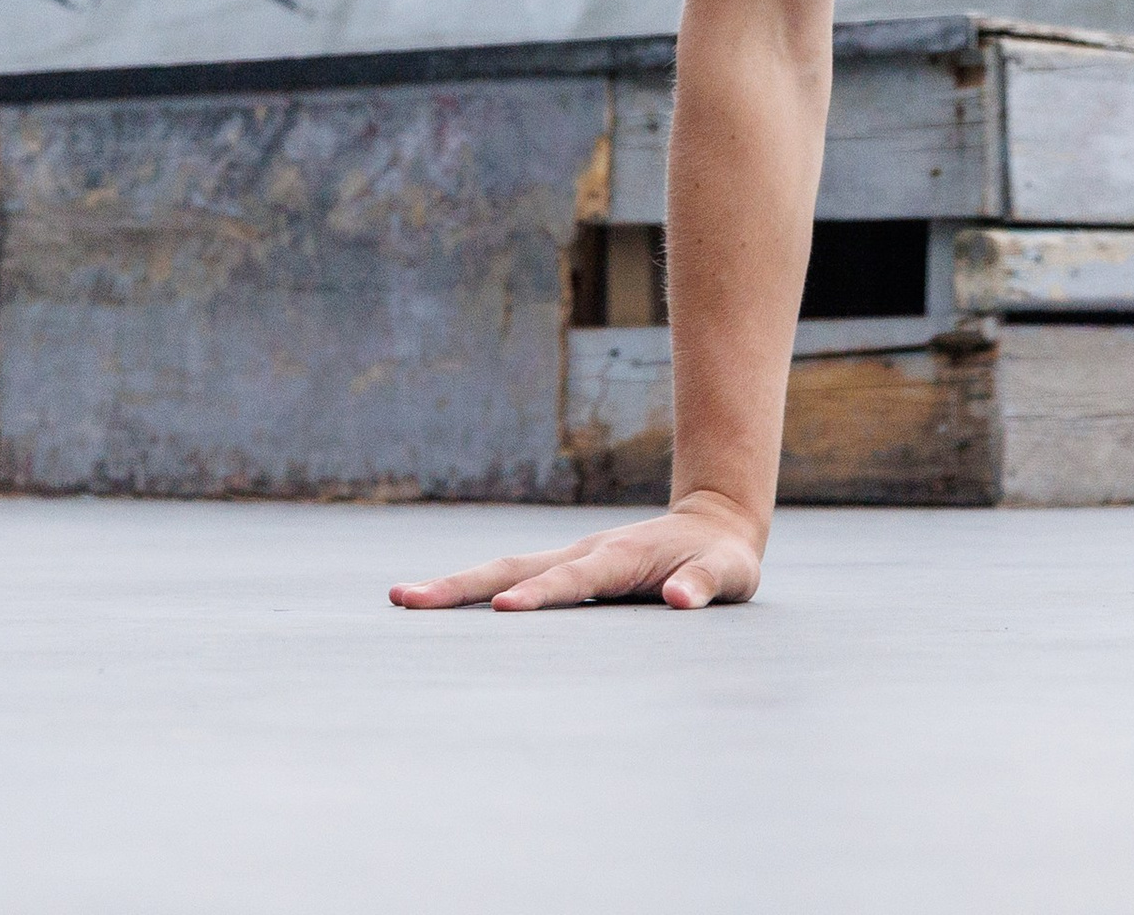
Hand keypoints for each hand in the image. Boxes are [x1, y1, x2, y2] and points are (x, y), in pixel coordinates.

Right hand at [388, 497, 762, 614]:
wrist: (712, 523)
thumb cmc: (722, 558)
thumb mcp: (728, 573)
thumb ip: (704, 586)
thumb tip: (677, 600)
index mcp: (620, 557)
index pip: (572, 580)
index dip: (540, 596)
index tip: (502, 611)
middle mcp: (583, 553)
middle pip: (512, 567)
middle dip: (461, 585)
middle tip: (407, 599)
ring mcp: (570, 559)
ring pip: (503, 569)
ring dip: (456, 586)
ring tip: (404, 599)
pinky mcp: (566, 570)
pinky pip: (514, 580)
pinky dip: (474, 591)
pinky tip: (439, 606)